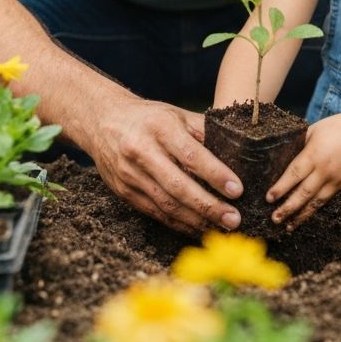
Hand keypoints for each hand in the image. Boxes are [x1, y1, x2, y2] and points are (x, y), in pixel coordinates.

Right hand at [91, 96, 243, 234]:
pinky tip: (198, 228)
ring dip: (196, 220)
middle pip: (178, 186)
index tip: (237, 190)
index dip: (216, 175)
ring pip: (166, 204)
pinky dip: (179, 223)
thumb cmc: (150, 117)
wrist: (103, 121)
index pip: (191, 155)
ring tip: (221, 227)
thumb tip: (237, 150)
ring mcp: (130, 174)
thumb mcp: (176, 114)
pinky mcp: (124, 192)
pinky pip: (156, 212)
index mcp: (160, 127)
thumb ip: (203, 131)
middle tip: (234, 219)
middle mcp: (142, 151)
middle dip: (209, 206)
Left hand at [267, 113, 340, 229]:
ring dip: (300, 216)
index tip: (269, 198)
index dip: (281, 188)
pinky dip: (314, 210)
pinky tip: (303, 217)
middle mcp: (325, 169)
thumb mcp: (313, 130)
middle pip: (303, 193)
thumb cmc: (335, 127)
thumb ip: (299, 145)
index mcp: (315, 153)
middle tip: (273, 218)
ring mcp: (336, 179)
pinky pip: (325, 200)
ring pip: (316, 202)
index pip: (294, 174)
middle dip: (287, 207)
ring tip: (287, 226)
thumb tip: (279, 160)